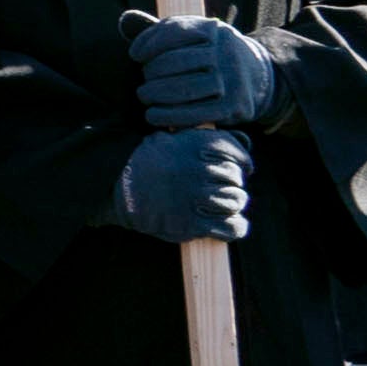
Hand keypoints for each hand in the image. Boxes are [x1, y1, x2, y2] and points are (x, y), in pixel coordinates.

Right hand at [117, 130, 252, 241]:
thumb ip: (211, 139)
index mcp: (197, 145)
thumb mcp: (176, 138)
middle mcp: (201, 169)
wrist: (120, 187)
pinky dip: (236, 227)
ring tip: (221, 205)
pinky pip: (231, 227)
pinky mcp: (194, 223)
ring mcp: (198, 197)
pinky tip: (230, 225)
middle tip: (221, 188)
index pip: (235, 153)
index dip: (242, 161)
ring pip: (235, 201)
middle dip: (232, 184)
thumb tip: (246, 144)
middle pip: (235, 179)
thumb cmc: (149, 160)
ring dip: (232, 204)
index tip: (241, 168)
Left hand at [125, 11, 279, 130]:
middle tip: (142, 81)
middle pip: (178, 61)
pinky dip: (170, 116)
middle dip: (153, 72)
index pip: (175, 30)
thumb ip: (161, 31)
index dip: (149, 42)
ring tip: (144, 96)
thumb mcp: (194, 35)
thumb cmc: (210, 54)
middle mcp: (225, 50)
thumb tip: (124, 21)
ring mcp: (232, 78)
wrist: (257, 75)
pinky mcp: (234, 105)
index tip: (134, 55)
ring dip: (158, 94)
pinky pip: (197, 113)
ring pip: (186, 88)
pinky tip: (154, 116)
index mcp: (212, 28)